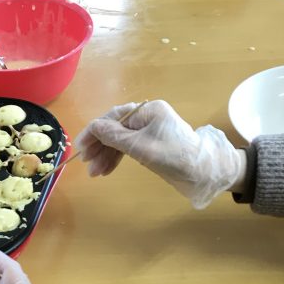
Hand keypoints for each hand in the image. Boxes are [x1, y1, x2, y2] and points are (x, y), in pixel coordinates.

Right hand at [75, 100, 245, 208]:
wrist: (203, 173)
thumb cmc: (175, 156)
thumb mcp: (141, 147)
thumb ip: (115, 137)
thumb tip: (93, 127)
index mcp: (147, 110)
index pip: (113, 117)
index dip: (94, 132)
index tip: (80, 148)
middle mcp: (147, 117)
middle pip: (115, 129)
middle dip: (100, 147)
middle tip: (87, 164)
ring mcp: (149, 131)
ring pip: (120, 141)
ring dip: (106, 156)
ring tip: (95, 173)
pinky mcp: (151, 145)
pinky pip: (128, 148)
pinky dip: (117, 158)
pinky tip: (107, 170)